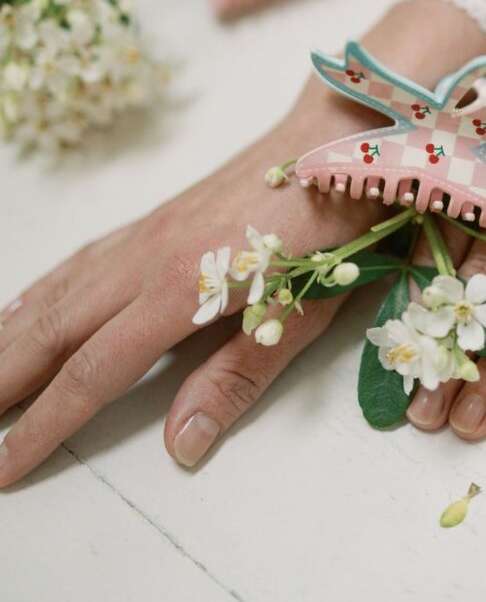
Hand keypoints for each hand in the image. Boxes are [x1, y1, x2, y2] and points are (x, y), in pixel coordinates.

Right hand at [0, 102, 385, 484]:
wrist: (335, 137)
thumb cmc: (333, 224)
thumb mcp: (302, 312)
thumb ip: (238, 376)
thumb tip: (182, 442)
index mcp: (182, 289)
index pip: (92, 372)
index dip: (43, 425)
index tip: (4, 465)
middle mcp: (147, 258)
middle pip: (51, 328)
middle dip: (0, 379)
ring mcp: (147, 234)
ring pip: (56, 290)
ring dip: (7, 336)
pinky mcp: (156, 219)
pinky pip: (79, 261)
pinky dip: (38, 290)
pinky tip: (22, 305)